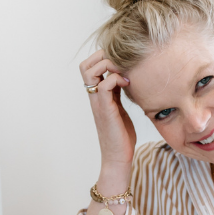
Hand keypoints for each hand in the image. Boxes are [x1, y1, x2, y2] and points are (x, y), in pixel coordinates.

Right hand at [80, 51, 135, 172]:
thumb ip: (117, 94)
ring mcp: (98, 103)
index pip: (89, 67)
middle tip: (121, 64)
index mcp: (97, 96)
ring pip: (90, 71)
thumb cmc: (121, 136)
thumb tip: (124, 79)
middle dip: (103, 57)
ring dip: (108, 65)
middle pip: (85, 65)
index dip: (102, 58)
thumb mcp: (119, 108)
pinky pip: (104, 85)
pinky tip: (128, 84)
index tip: (120, 64)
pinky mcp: (106, 109)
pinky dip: (116, 78)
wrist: (118, 158)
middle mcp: (94, 97)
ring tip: (124, 72)